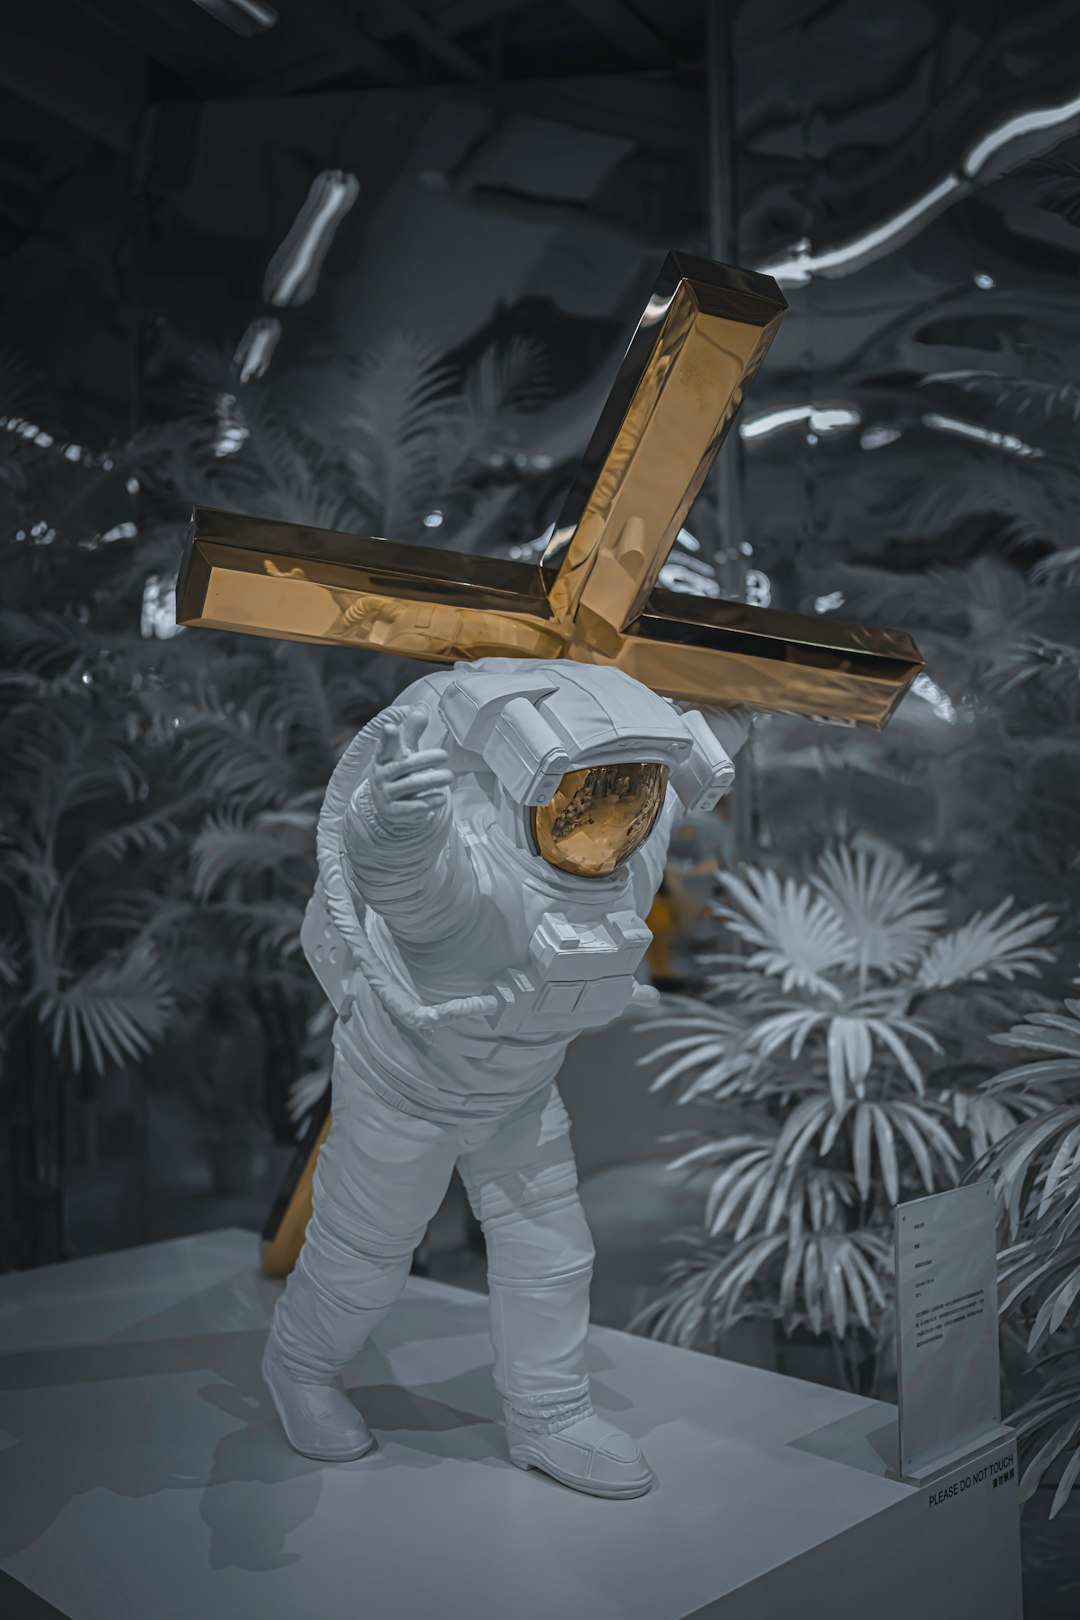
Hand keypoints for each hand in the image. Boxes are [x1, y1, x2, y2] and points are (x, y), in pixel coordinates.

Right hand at [369, 706, 452, 829]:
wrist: (389, 806)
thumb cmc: (400, 772)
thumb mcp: (403, 752)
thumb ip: (411, 732)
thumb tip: (420, 709)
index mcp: (384, 758)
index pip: (385, 746)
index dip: (387, 738)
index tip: (391, 728)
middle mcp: (382, 775)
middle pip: (404, 765)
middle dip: (424, 760)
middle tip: (445, 755)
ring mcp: (386, 794)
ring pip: (410, 785)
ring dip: (430, 780)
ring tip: (449, 776)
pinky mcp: (394, 811)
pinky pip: (410, 807)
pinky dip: (427, 802)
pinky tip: (441, 798)